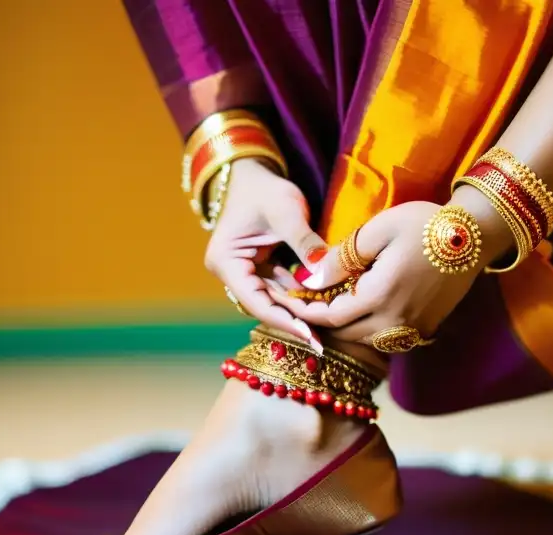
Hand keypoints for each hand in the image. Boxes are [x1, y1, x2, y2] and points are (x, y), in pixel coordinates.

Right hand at [205, 158, 325, 350]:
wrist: (254, 175)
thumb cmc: (265, 188)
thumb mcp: (286, 209)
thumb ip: (304, 241)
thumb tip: (323, 273)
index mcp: (225, 261)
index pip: (256, 301)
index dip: (283, 320)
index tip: (309, 335)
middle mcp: (232, 273)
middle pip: (264, 306)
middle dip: (294, 322)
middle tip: (322, 342)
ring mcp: (246, 273)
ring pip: (275, 301)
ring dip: (300, 313)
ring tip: (327, 329)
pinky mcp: (261, 271)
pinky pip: (282, 290)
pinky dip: (301, 297)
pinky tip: (323, 308)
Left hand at [272, 195, 512, 346]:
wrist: (475, 235)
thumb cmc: (424, 224)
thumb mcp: (377, 231)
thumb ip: (342, 258)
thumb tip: (311, 278)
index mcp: (380, 297)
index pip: (330, 316)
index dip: (305, 310)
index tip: (286, 300)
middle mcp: (396, 322)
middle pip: (344, 334)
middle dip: (319, 322)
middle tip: (299, 304)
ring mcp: (413, 329)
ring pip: (365, 340)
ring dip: (343, 328)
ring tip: (324, 306)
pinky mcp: (425, 328)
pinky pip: (386, 339)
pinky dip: (366, 330)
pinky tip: (358, 310)